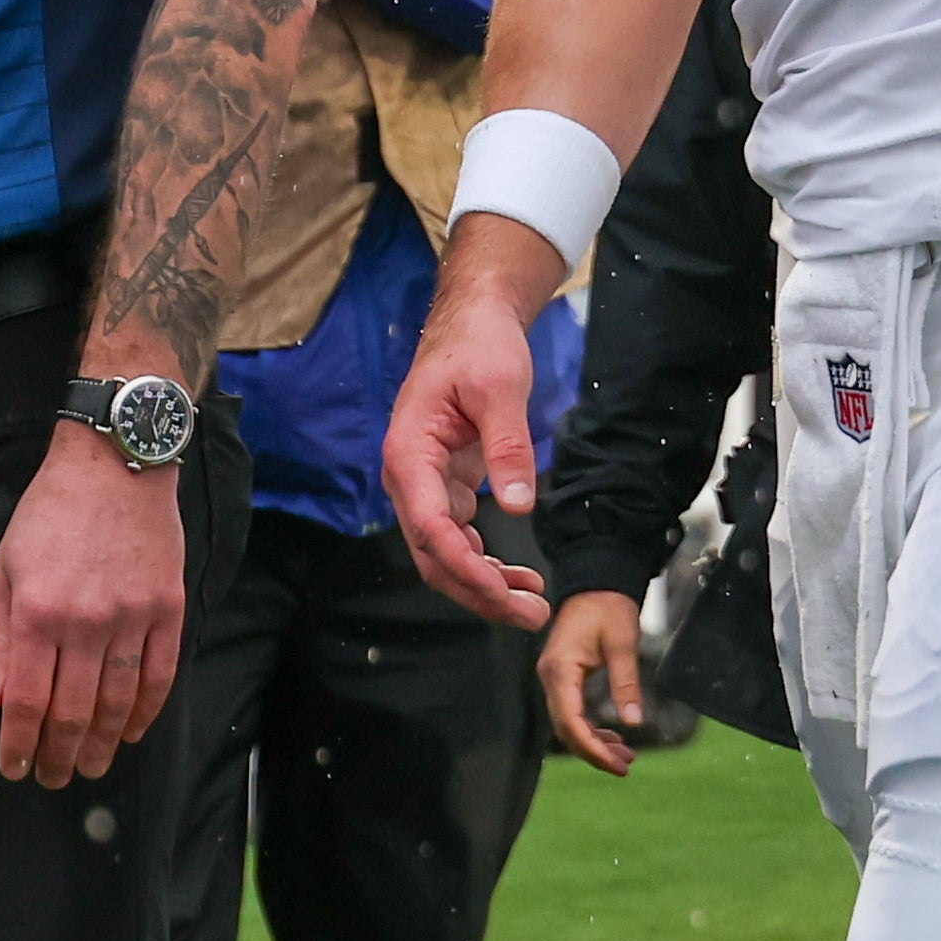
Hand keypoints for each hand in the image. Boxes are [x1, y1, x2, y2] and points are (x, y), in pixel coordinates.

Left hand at [0, 425, 186, 786]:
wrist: (115, 463)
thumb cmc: (49, 515)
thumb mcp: (6, 571)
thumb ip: (2, 642)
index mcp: (37, 612)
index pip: (28, 701)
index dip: (19, 745)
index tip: (15, 769)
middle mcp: (86, 621)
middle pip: (73, 712)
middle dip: (60, 755)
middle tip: (54, 778)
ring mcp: (132, 616)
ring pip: (119, 702)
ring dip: (102, 744)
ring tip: (90, 765)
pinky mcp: (168, 607)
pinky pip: (160, 674)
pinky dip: (146, 711)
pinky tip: (131, 732)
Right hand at [384, 223, 558, 631]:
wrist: (472, 323)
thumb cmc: (479, 347)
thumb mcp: (500, 387)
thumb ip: (507, 445)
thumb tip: (517, 505)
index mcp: (410, 453)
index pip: (429, 527)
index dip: (464, 567)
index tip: (500, 593)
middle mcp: (409, 476)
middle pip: (433, 554)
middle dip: (478, 592)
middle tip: (529, 616)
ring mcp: (425, 484)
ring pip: (444, 554)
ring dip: (483, 585)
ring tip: (531, 606)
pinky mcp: (445, 485)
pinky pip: (458, 537)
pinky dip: (485, 563)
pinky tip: (517, 579)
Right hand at [541, 590, 648, 771]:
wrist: (597, 581)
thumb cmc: (608, 606)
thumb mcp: (622, 643)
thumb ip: (626, 682)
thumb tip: (633, 720)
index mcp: (560, 668)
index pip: (570, 720)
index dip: (592, 747)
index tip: (616, 763)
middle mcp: (551, 676)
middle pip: (565, 729)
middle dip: (594, 752)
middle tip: (625, 766)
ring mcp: (555, 678)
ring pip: (568, 724)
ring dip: (593, 743)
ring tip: (624, 757)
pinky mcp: (563, 678)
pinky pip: (572, 712)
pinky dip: (591, 729)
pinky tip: (612, 738)